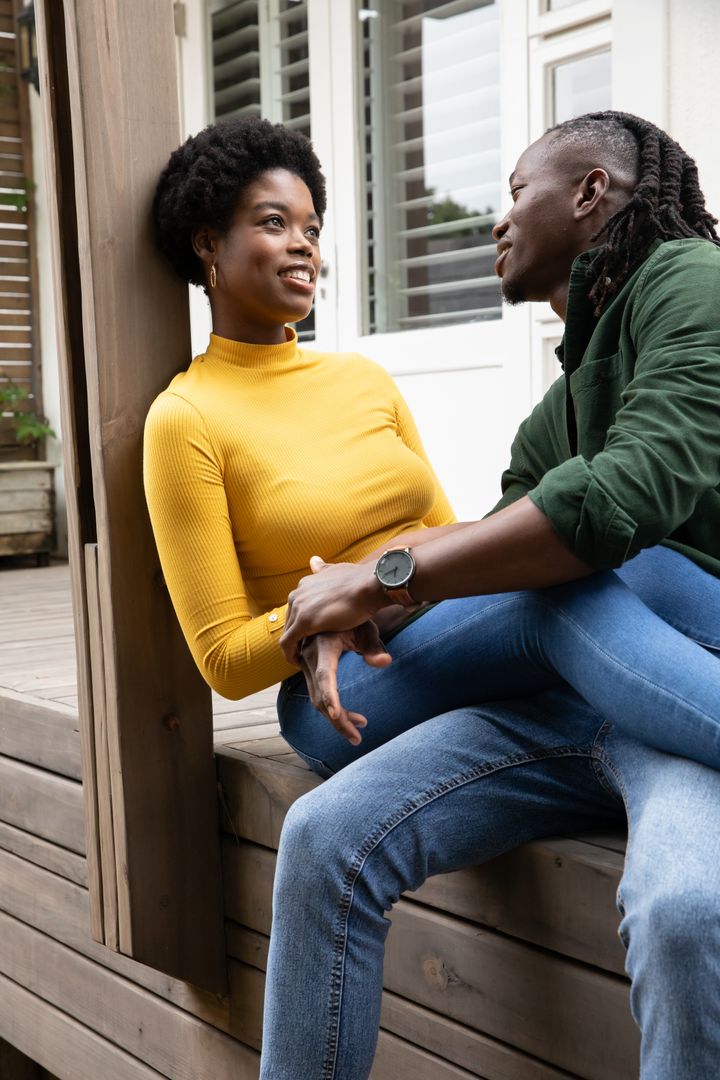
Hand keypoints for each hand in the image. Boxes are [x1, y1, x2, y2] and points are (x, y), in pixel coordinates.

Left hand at [282, 555, 387, 663]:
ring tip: (302, 658)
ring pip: (287, 633)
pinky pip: (288, 644)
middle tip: (304, 650)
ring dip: (292, 647)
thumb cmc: (361, 582)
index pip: (296, 607)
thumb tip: (314, 560)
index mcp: (305, 584)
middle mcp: (298, 593)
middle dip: (295, 635)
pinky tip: (298, 663)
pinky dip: (290, 655)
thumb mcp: (336, 571)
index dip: (301, 621)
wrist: (369, 585)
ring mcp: (299, 607)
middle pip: (290, 620)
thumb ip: (323, 570)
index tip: (309, 634)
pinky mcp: (303, 623)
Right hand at [299, 625, 391, 743]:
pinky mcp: (307, 668)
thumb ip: (374, 647)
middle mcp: (310, 655)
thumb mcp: (367, 629)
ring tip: (360, 725)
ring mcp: (306, 662)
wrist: (335, 605)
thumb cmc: (356, 617)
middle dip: (337, 719)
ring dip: (336, 716)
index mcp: (324, 644)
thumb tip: (384, 662)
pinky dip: (331, 706)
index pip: (324, 676)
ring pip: (317, 698)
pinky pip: (316, 692)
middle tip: (357, 737)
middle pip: (319, 696)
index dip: (330, 697)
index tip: (335, 716)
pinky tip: (347, 715)